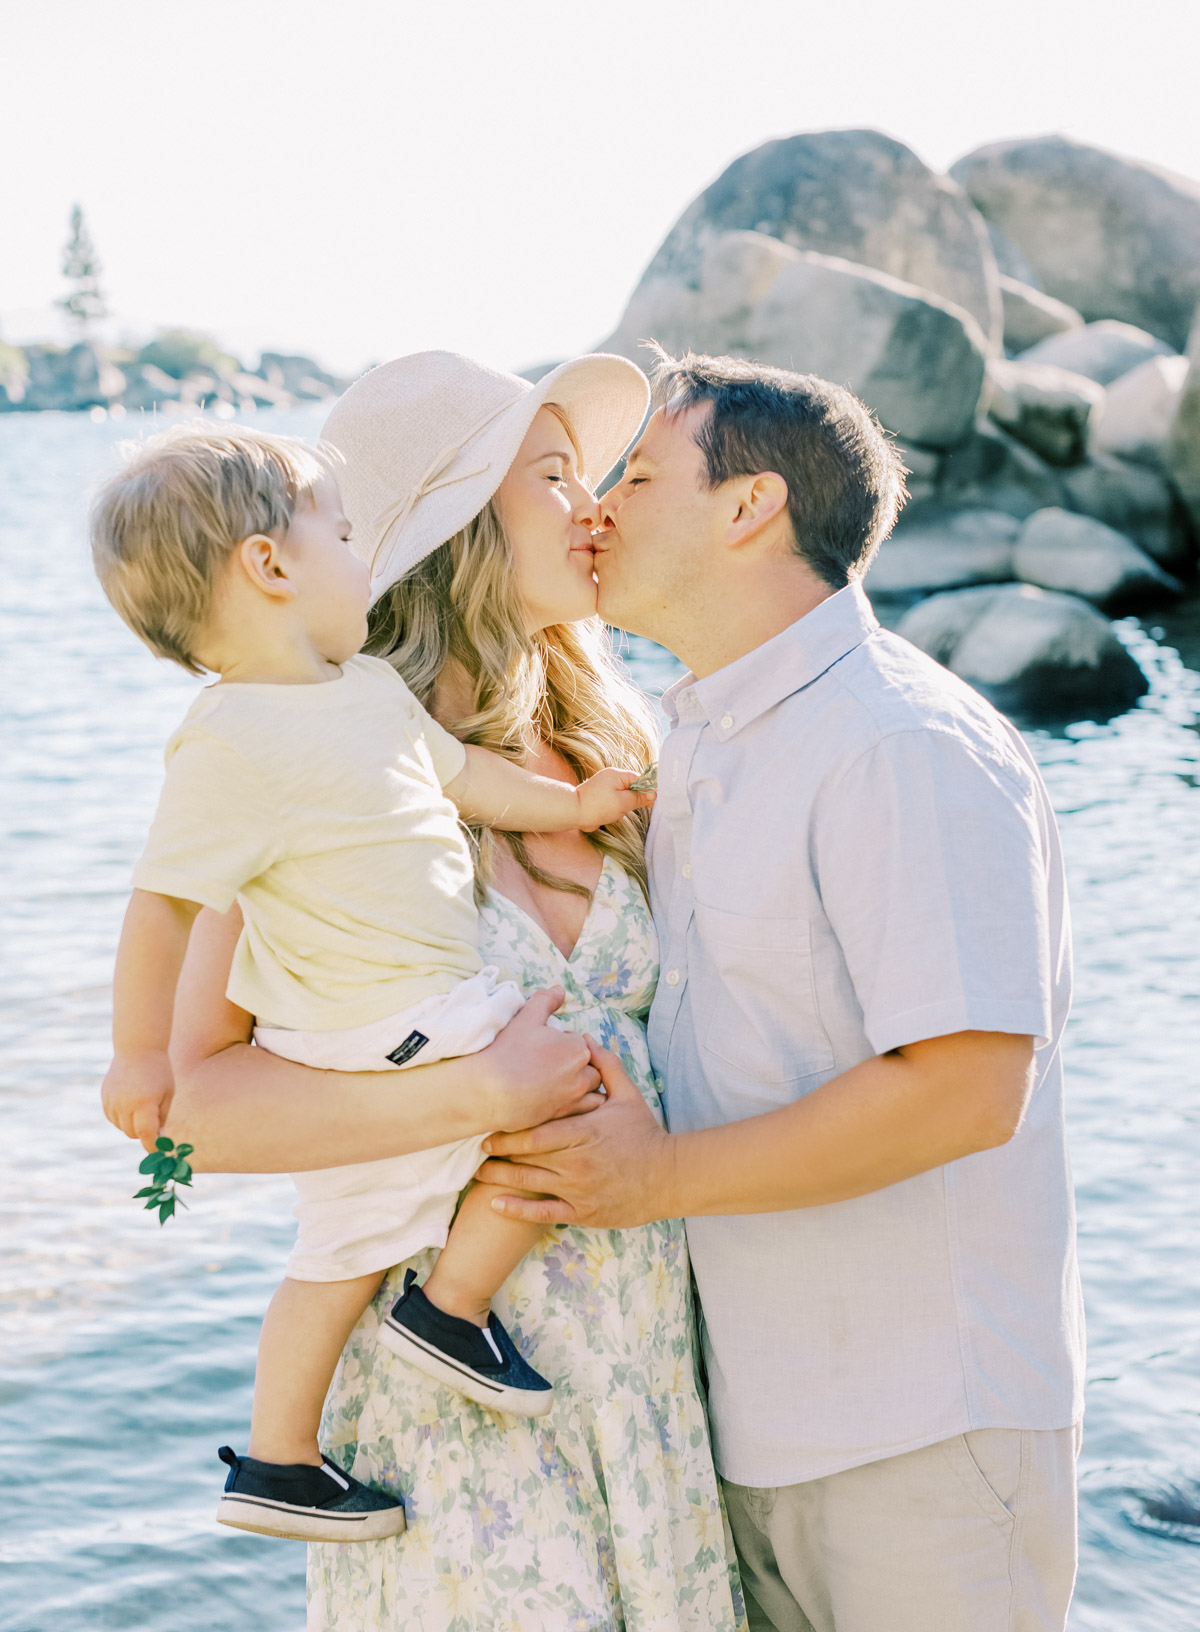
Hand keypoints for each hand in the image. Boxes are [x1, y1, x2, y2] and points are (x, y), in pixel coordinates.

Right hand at [102, 1050, 174, 1148]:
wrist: (137, 1049)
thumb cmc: (159, 1072)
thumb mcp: (167, 1093)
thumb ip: (163, 1117)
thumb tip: (159, 1139)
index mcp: (144, 1102)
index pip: (146, 1134)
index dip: (152, 1146)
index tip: (158, 1152)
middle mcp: (125, 1104)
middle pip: (132, 1133)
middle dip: (144, 1133)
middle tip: (154, 1124)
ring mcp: (112, 1100)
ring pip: (121, 1127)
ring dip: (132, 1125)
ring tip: (142, 1107)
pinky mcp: (105, 1097)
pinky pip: (113, 1117)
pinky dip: (122, 1117)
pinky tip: (131, 1104)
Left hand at [475, 1037, 673, 1227]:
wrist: (670, 1177)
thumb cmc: (645, 1134)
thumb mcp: (628, 1095)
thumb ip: (605, 1065)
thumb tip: (584, 1039)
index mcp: (585, 1132)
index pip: (535, 1133)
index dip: (507, 1133)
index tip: (488, 1130)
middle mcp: (578, 1162)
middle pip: (526, 1157)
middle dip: (498, 1154)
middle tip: (476, 1149)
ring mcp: (580, 1190)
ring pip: (529, 1184)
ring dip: (499, 1179)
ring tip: (478, 1174)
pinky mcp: (584, 1213)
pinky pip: (543, 1213)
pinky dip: (517, 1209)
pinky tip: (496, 1204)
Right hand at [476, 987, 603, 1130]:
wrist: (487, 1091)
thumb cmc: (506, 1052)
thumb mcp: (526, 1018)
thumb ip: (547, 1000)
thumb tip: (561, 989)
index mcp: (577, 1048)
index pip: (579, 1043)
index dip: (563, 1045)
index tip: (547, 1050)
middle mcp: (582, 1074)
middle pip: (590, 1067)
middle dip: (577, 1066)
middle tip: (552, 1068)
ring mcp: (575, 1099)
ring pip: (591, 1091)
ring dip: (581, 1086)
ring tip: (559, 1086)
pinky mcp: (565, 1118)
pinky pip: (583, 1112)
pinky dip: (579, 1107)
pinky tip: (561, 1102)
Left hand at [573, 768, 655, 831]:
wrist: (574, 813)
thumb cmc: (598, 806)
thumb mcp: (623, 803)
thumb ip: (639, 798)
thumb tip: (653, 793)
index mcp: (616, 774)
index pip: (638, 778)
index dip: (646, 790)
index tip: (651, 802)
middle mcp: (610, 777)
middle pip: (632, 786)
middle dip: (634, 799)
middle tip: (633, 808)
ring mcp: (605, 786)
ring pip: (624, 795)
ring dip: (625, 805)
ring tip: (617, 812)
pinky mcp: (601, 796)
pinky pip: (615, 800)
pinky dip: (617, 807)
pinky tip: (612, 814)